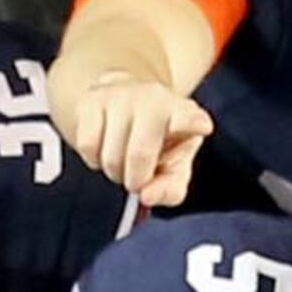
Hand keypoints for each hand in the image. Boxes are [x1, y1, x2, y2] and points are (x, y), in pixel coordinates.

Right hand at [46, 63, 209, 208]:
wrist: (123, 101)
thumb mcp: (173, 167)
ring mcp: (121, 96)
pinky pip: (88, 145)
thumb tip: (146, 196)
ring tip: (121, 161)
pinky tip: (104, 149)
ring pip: (110, 155)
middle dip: (134, 179)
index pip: (188, 116)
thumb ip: (169, 189)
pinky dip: (94, 159)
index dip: (192, 122)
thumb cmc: (156, 140)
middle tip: (136, 178)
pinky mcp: (91, 100)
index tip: (202, 126)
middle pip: (139, 153)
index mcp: (182, 112)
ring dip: (113, 171)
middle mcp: (154, 97)